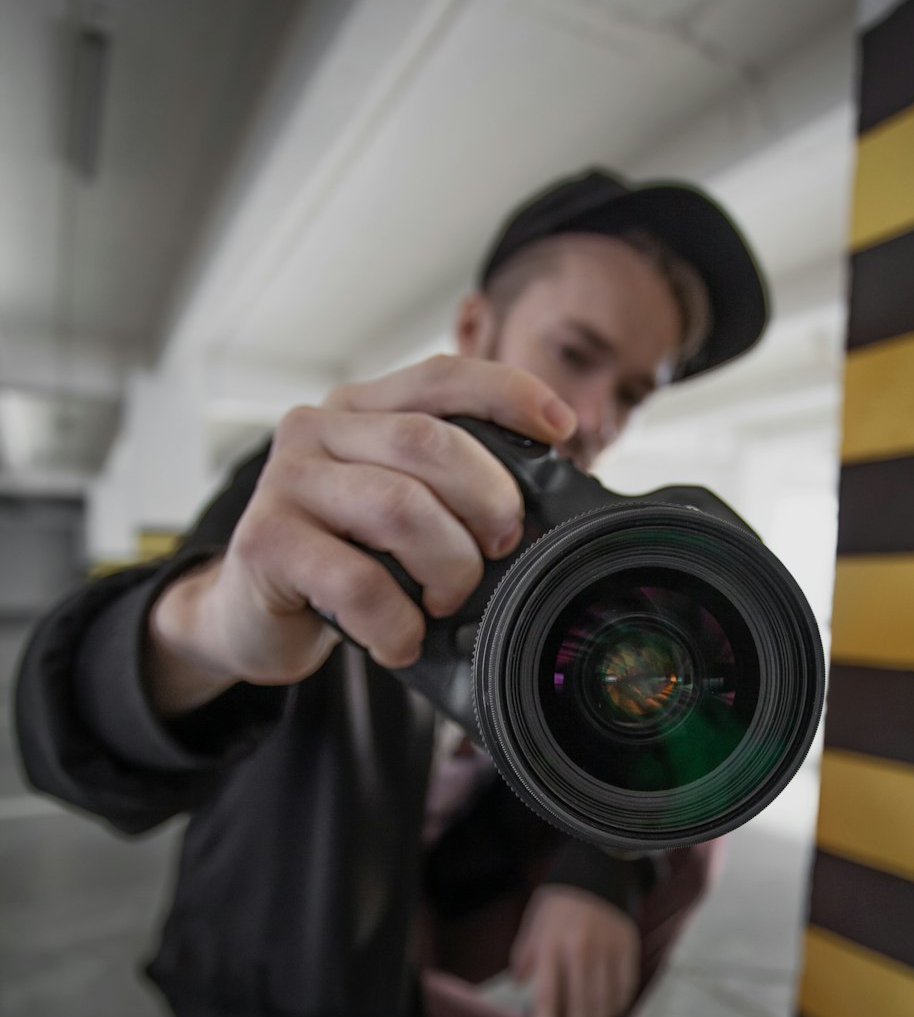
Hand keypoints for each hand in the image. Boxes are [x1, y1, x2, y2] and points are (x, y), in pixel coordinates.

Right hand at [145, 355, 576, 713]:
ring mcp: (286, 481)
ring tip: (447, 602)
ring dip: (448, 565)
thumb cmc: (340, 564)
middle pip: (430, 442)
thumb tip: (542, 507)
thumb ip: (446, 491)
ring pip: (400, 507)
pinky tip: (401, 640)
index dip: (508, 393)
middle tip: (500, 550)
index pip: (441, 377)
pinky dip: (398, 622)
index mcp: (360, 410)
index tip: (561, 427)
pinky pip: (358, 582)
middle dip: (488, 502)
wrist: (248, 618)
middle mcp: (318, 430)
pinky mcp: (265, 542)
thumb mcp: (396, 515)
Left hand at [510, 885, 640, 1016]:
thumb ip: (525, 956)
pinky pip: (625, 986)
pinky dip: (617, 1004)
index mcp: (552, 945)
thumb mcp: (533, 924)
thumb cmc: (558, 902)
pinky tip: (610, 1011)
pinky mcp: (627, 947)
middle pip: (581, 1006)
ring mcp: (607, 950)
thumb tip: (519, 987)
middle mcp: (580, 951)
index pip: (548, 996)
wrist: (597, 871)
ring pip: (606, 1001)